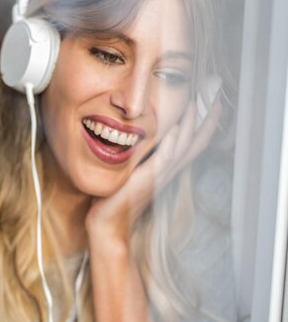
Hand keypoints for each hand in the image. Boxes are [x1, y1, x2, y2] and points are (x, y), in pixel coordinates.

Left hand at [85, 94, 222, 242]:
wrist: (107, 225)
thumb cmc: (113, 200)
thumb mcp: (128, 172)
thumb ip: (136, 157)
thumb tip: (131, 137)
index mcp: (165, 169)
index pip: (192, 143)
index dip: (205, 123)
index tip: (212, 102)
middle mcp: (167, 171)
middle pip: (195, 142)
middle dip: (206, 119)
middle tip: (213, 95)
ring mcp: (159, 176)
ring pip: (182, 146)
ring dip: (189, 124)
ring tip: (194, 102)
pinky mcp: (147, 180)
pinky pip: (164, 159)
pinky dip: (171, 143)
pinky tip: (174, 128)